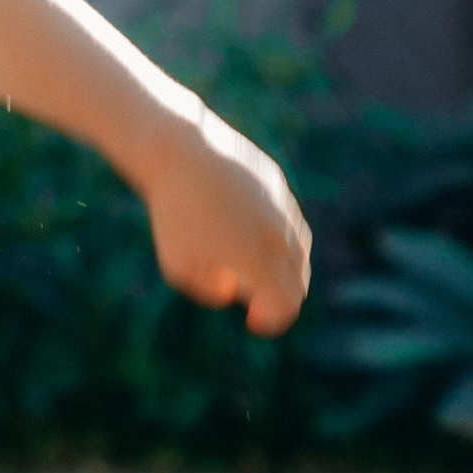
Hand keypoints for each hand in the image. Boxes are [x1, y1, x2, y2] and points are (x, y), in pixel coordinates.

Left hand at [143, 106, 311, 334]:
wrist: (180, 150)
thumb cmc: (173, 212)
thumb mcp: (178, 265)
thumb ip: (208, 289)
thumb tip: (230, 292)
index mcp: (261, 263)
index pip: (286, 307)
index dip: (272, 321)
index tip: (253, 322)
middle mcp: (282, 237)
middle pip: (298, 282)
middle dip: (281, 298)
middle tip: (257, 303)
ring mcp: (284, 207)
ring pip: (299, 250)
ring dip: (284, 269)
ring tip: (256, 272)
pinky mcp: (278, 183)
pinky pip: (289, 220)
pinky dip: (280, 238)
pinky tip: (253, 238)